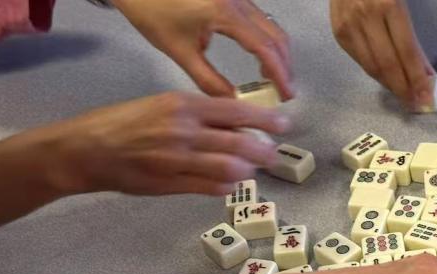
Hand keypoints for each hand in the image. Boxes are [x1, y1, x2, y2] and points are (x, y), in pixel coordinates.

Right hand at [50, 92, 287, 195]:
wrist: (85, 150)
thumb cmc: (122, 123)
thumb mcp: (160, 104)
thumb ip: (196, 113)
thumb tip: (233, 122)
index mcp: (181, 105)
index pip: (234, 111)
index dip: (264, 119)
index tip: (283, 124)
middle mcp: (183, 131)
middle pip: (239, 142)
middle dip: (264, 150)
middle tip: (274, 155)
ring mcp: (177, 160)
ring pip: (230, 168)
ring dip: (247, 170)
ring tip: (252, 170)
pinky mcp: (170, 184)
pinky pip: (210, 187)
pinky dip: (226, 187)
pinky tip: (230, 184)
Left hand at [112, 0, 292, 98]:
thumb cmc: (151, 10)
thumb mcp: (179, 51)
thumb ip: (208, 79)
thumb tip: (231, 101)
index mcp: (224, 13)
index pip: (264, 48)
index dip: (279, 74)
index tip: (285, 94)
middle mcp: (237, 0)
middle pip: (276, 36)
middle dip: (284, 66)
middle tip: (283, 91)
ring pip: (272, 26)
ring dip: (277, 53)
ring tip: (272, 78)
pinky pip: (261, 19)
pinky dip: (267, 41)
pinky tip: (259, 56)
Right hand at [330, 0, 435, 111]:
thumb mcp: (404, 0)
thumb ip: (413, 36)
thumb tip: (423, 71)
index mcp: (388, 5)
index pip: (406, 52)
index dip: (417, 78)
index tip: (427, 97)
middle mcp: (365, 16)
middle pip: (387, 64)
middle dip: (404, 89)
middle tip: (416, 104)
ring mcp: (348, 24)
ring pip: (370, 66)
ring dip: (389, 85)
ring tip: (404, 96)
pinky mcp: (338, 29)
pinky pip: (358, 58)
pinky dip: (373, 71)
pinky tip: (386, 78)